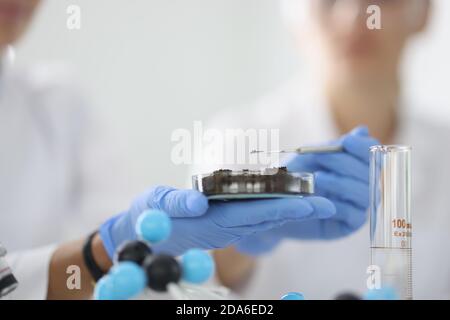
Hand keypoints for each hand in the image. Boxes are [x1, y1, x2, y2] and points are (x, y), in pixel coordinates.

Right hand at [99, 186, 335, 256]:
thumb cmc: (146, 216)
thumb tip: (199, 202)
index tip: (309, 203)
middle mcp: (225, 225)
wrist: (141, 232)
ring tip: (319, 199)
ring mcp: (227, 225)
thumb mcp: (155, 205)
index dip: (281, 208)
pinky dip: (275, 207)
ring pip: (264, 217)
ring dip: (292, 209)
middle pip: (266, 217)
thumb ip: (177, 203)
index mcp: (212, 221)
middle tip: (330, 202)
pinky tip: (290, 199)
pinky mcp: (224, 221)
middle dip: (298, 210)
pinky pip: (254, 215)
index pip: (252, 214)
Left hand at [236, 126, 378, 254]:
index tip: (345, 142)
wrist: (273, 204)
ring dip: (341, 183)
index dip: (362, 146)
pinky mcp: (349, 225)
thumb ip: (334, 146)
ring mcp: (357, 206)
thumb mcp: (309, 157)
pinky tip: (320, 201)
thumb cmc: (292, 177)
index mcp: (355, 164)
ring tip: (317, 179)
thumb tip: (363, 131)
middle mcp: (361, 184)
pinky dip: (338, 205)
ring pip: (365, 193)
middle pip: (370, 172)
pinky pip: (354, 214)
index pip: (372, 152)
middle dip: (345, 163)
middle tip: (321, 159)